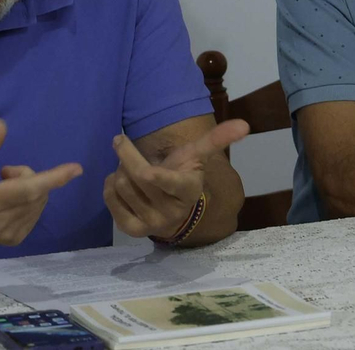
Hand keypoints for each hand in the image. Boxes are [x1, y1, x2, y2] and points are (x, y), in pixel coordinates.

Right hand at [0, 119, 82, 246]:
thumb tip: (2, 126)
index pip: (26, 190)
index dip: (53, 179)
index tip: (76, 169)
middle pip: (36, 195)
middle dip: (30, 175)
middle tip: (6, 170)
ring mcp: (4, 235)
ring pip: (38, 205)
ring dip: (30, 188)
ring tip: (3, 185)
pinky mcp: (9, 240)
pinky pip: (34, 215)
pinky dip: (30, 202)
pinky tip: (9, 200)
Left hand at [103, 119, 249, 238]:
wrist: (174, 211)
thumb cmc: (184, 175)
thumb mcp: (198, 156)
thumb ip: (218, 139)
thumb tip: (245, 125)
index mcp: (189, 190)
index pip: (170, 182)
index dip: (156, 174)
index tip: (144, 166)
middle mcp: (171, 211)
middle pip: (138, 175)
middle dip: (128, 155)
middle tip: (124, 146)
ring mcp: (151, 223)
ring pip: (122, 185)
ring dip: (119, 169)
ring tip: (129, 168)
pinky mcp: (133, 230)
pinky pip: (111, 200)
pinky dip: (109, 185)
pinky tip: (119, 181)